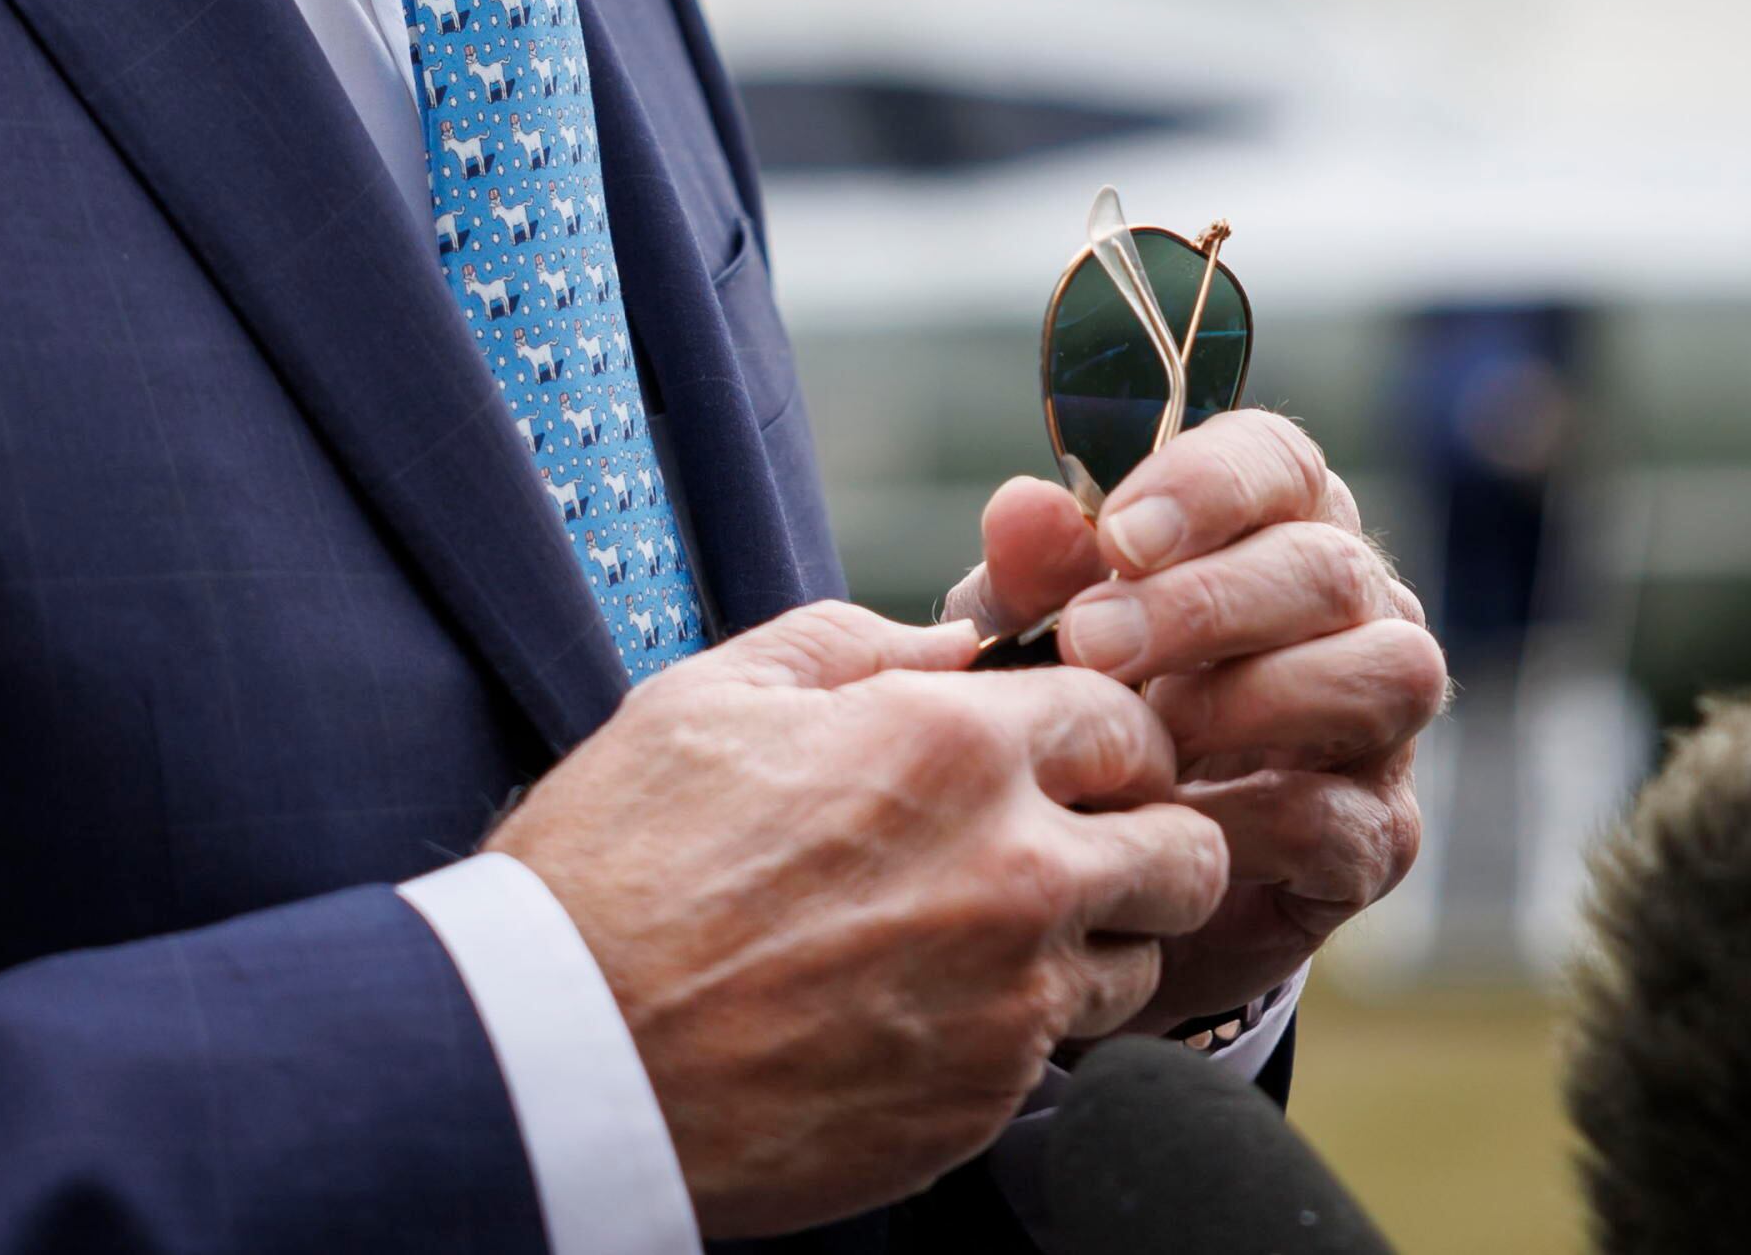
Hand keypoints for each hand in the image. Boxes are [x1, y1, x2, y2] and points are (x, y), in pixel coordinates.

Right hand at [491, 599, 1230, 1236]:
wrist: (565, 1056)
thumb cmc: (617, 863)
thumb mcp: (714, 698)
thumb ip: (853, 647)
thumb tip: (951, 646)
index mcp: (952, 746)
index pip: (1126, 716)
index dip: (1104, 731)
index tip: (1068, 753)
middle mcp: (1013, 871)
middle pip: (1184, 849)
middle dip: (1147, 836)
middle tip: (1075, 844)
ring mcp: (1009, 1002)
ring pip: (1141, 963)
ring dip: (1091, 943)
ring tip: (987, 938)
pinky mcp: (984, 1105)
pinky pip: (1058, 1058)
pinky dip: (1016, 1031)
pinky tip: (923, 1010)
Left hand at [943, 410, 1442, 1025]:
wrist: (1109, 871)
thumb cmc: (1086, 708)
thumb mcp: (1032, 637)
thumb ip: (1032, 574)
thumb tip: (1022, 506)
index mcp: (1276, 526)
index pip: (1279, 461)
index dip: (1207, 487)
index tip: (1118, 536)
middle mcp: (1355, 610)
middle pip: (1330, 568)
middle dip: (1206, 603)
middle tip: (1092, 644)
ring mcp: (1383, 723)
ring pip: (1382, 673)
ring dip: (1253, 698)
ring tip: (1149, 731)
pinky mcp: (1378, 835)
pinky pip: (1338, 816)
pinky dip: (1243, 818)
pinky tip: (1167, 819)